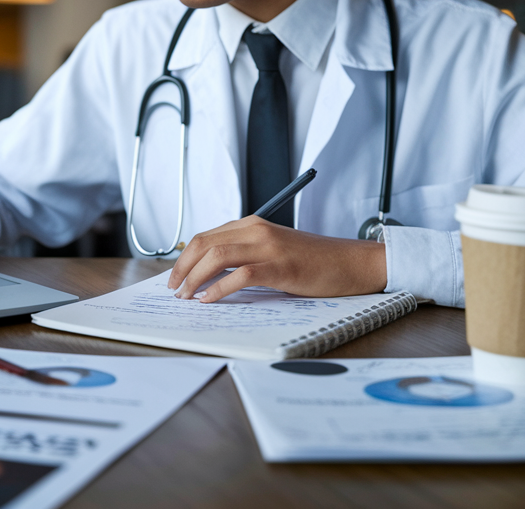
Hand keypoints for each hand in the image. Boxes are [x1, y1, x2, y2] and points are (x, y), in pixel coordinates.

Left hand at [166, 216, 387, 301]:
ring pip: (217, 256)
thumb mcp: (274, 250)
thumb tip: (211, 275)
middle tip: (174, 289)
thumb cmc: (314, 261)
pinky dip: (219, 288)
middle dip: (182, 267)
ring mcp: (269, 247)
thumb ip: (246, 253)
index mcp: (253, 224)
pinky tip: (210, 299)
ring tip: (187, 296)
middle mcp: (257, 230)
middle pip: (204, 243)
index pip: (206, 236)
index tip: (175, 277)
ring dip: (195, 278)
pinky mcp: (280, 267)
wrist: (351, 262)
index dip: (185, 257)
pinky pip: (241, 275)